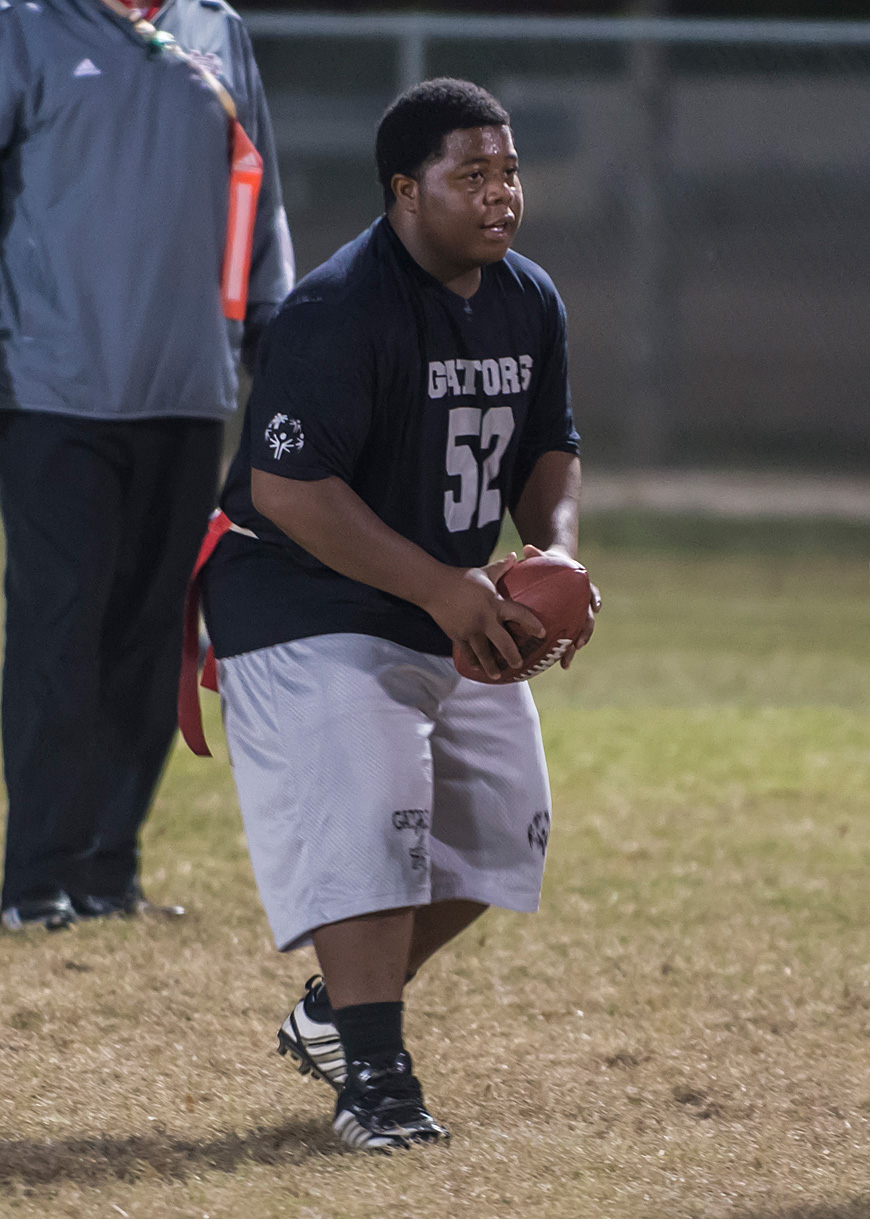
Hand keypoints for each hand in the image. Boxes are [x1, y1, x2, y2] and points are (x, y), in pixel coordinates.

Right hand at [421, 553, 544, 680]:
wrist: (434, 587)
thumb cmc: (462, 578)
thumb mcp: (484, 572)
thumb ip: (501, 567)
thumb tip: (515, 555)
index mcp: (494, 603)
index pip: (519, 614)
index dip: (532, 624)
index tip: (542, 632)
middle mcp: (484, 620)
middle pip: (503, 643)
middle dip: (513, 656)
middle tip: (519, 664)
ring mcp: (470, 630)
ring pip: (484, 654)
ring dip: (492, 667)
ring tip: (498, 675)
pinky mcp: (457, 636)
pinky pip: (467, 653)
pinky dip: (474, 662)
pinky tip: (479, 668)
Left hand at [521, 544, 601, 669]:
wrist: (556, 570)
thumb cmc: (550, 563)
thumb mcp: (544, 558)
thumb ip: (536, 554)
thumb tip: (526, 547)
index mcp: (579, 586)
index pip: (591, 592)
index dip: (595, 599)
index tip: (596, 608)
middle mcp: (581, 602)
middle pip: (587, 619)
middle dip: (584, 633)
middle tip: (578, 645)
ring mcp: (575, 614)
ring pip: (578, 634)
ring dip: (573, 649)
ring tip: (565, 662)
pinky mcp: (567, 623)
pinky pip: (567, 638)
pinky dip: (564, 651)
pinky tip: (558, 665)